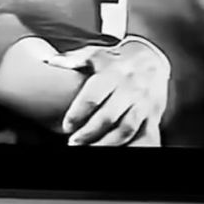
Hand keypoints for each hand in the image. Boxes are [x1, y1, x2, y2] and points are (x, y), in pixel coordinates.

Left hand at [45, 38, 169, 145]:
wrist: (152, 57)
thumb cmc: (116, 59)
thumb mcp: (95, 54)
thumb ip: (72, 59)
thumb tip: (50, 61)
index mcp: (112, 73)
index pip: (92, 97)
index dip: (77, 114)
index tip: (66, 126)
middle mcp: (129, 88)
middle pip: (107, 117)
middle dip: (88, 133)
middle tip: (73, 142)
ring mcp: (143, 102)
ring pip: (125, 129)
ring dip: (106, 143)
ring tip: (90, 148)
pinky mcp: (153, 114)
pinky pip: (146, 135)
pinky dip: (133, 146)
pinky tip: (118, 150)